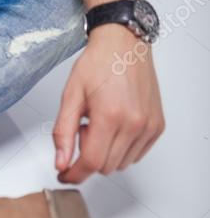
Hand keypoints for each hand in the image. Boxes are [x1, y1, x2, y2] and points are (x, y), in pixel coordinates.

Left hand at [52, 23, 165, 182]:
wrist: (124, 43)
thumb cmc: (98, 63)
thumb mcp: (71, 94)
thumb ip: (63, 131)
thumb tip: (61, 162)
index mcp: (110, 116)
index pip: (92, 163)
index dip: (74, 173)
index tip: (64, 174)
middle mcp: (134, 124)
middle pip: (106, 166)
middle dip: (88, 154)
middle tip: (84, 127)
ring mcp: (148, 127)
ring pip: (121, 164)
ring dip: (106, 152)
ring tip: (100, 122)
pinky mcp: (157, 126)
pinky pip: (136, 154)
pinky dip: (122, 148)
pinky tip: (115, 124)